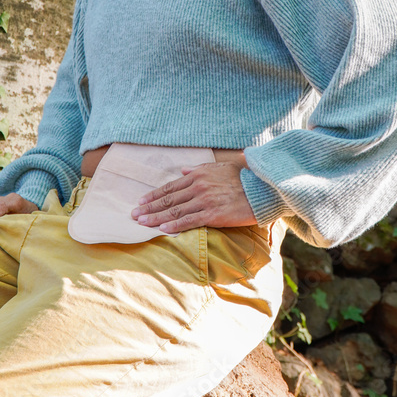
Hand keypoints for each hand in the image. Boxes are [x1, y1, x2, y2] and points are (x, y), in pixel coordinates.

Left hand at [131, 161, 256, 232]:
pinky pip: (189, 221)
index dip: (154, 195)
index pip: (171, 187)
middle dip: (150, 207)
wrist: (262, 188)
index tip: (142, 202)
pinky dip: (174, 225)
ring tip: (142, 222)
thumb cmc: (243, 178)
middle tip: (134, 214)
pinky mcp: (213, 214)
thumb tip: (183, 170)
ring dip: (156, 218)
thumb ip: (199, 169)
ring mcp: (205, 201)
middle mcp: (198, 187)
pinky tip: (162, 229)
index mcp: (199, 175)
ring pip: (175, 211)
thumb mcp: (220, 167)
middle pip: (169, 199)